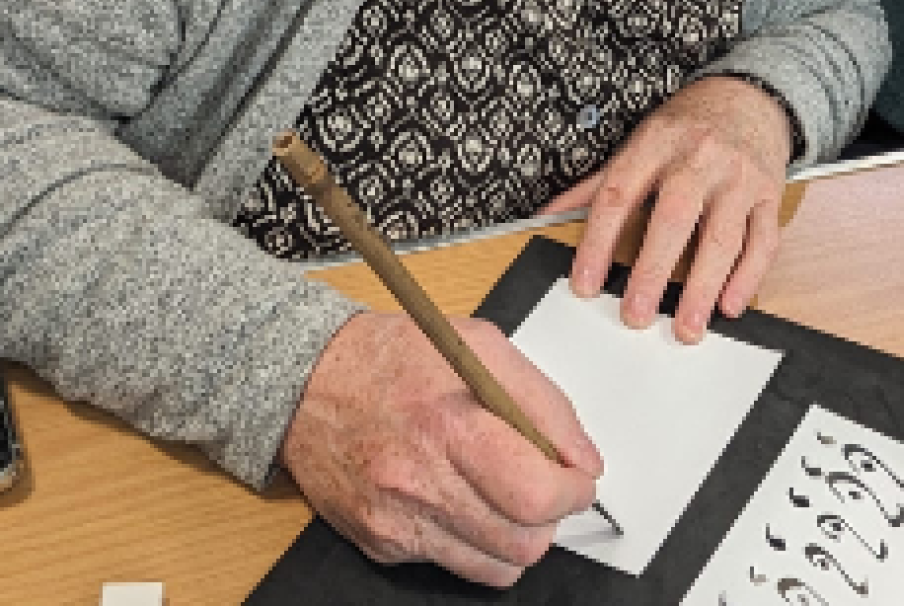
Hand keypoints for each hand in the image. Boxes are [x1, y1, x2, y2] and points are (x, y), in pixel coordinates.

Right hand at [280, 311, 602, 587]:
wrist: (307, 381)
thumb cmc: (396, 357)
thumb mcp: (481, 347)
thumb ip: (544, 404)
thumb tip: (585, 460)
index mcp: (449, 425)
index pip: (537, 494)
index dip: (574, 492)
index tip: (577, 478)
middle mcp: (418, 481)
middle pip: (523, 541)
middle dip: (552, 518)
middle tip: (545, 486)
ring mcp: (396, 520)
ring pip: (496, 566)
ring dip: (519, 535)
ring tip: (507, 494)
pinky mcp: (380, 542)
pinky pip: (455, 565)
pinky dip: (476, 542)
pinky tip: (465, 501)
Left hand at [540, 76, 791, 343]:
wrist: (747, 98)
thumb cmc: (685, 127)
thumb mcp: (637, 142)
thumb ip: (596, 184)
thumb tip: (544, 217)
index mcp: (655, 144)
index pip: (619, 195)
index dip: (598, 242)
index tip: (585, 284)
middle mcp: (698, 157)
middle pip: (674, 218)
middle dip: (653, 271)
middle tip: (636, 315)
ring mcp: (738, 177)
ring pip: (723, 236)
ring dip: (704, 287)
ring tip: (687, 327)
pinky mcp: (769, 194)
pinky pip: (763, 240)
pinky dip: (748, 276)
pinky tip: (730, 305)